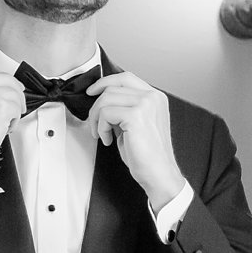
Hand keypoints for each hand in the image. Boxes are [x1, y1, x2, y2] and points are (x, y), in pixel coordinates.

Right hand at [0, 68, 24, 178]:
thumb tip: (1, 88)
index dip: (5, 84)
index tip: (9, 91)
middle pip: (8, 80)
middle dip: (14, 95)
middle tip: (14, 109)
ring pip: (15, 94)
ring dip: (14, 110)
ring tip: (2, 123)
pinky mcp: (1, 106)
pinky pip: (17, 108)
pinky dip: (14, 120)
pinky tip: (3, 128)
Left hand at [86, 71, 185, 211]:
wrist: (159, 174)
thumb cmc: (148, 156)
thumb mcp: (136, 125)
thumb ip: (124, 109)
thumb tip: (103, 102)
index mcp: (156, 98)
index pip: (126, 78)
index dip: (105, 82)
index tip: (92, 91)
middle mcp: (153, 97)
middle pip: (113, 86)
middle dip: (96, 105)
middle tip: (94, 122)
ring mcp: (146, 104)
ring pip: (106, 98)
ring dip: (97, 118)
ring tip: (103, 134)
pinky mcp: (136, 115)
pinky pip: (105, 113)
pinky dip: (102, 128)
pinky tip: (108, 140)